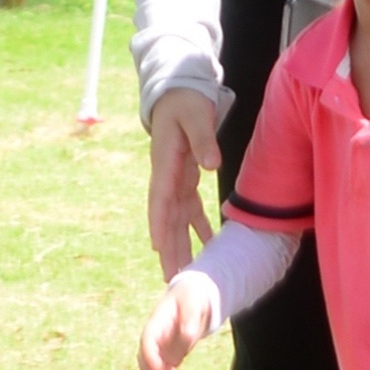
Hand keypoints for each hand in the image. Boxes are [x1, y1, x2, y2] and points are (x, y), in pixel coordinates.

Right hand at [139, 268, 220, 369]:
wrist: (194, 297)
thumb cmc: (192, 296)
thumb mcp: (193, 301)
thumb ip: (190, 318)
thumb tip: (187, 337)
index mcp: (157, 322)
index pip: (147, 339)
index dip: (149, 355)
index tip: (158, 369)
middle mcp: (156, 337)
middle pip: (146, 360)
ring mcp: (162, 348)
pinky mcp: (170, 355)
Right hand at [147, 88, 221, 271]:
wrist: (177, 92)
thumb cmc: (185, 102)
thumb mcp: (195, 115)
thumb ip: (203, 139)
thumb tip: (211, 165)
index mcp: (165, 162)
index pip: (160, 198)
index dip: (159, 223)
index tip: (158, 247)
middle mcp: (166, 176)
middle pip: (166, 218)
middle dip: (168, 248)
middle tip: (171, 278)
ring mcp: (174, 179)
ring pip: (176, 219)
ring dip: (179, 245)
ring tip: (183, 273)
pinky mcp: (184, 178)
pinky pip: (189, 209)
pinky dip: (198, 228)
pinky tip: (209, 245)